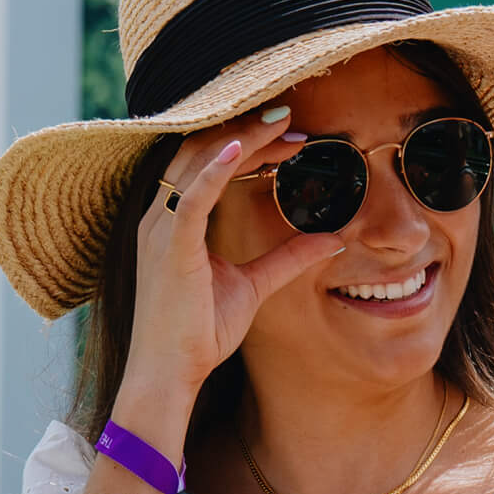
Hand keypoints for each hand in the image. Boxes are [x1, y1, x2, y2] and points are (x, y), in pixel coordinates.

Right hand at [119, 109, 343, 402]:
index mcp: (175, 220)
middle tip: (294, 120)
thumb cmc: (199, 332)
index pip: (211, 162)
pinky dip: (215, 171)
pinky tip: (242, 150)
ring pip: (199, 163)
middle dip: (249, 131)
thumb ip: (288, 259)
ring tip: (282, 123)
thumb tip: (331, 239)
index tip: (293, 138)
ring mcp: (162, 230)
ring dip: (242, 139)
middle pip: (204, 152)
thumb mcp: (254, 286)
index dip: (251, 145)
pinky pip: (190, 199)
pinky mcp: (170, 250)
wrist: (168, 374)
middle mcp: (162, 216)